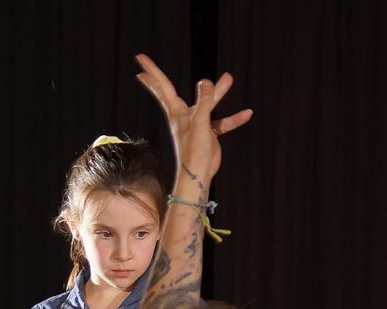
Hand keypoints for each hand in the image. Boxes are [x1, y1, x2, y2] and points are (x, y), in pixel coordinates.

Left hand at [134, 54, 252, 188]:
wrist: (199, 173)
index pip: (162, 85)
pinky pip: (223, 123)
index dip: (152, 70)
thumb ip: (205, 101)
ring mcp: (197, 124)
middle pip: (170, 91)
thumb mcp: (200, 122)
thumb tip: (206, 82)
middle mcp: (184, 115)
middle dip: (160, 78)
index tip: (139, 58)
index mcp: (176, 111)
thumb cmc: (194, 149)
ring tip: (229, 78)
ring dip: (219, 93)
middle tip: (147, 67)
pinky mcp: (209, 134)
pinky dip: (234, 119)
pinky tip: (247, 114)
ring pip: (207, 104)